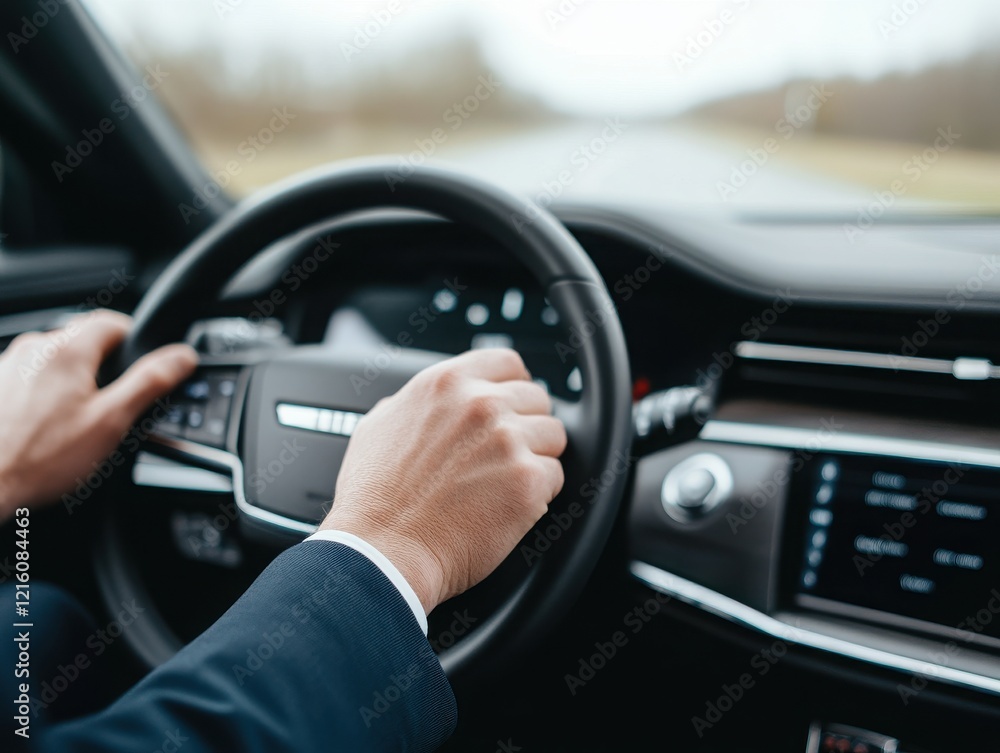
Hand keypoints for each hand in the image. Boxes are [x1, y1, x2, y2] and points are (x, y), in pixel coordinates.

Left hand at [0, 310, 197, 518]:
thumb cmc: (40, 459)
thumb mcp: (111, 422)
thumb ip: (151, 382)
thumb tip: (182, 356)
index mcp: (67, 350)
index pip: (112, 321)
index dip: (135, 340)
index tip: (142, 363)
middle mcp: (32, 348)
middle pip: (82, 340)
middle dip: (103, 366)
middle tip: (110, 406)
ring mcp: (6, 365)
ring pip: (54, 360)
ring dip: (71, 381)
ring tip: (73, 424)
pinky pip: (28, 378)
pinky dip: (43, 395)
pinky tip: (43, 428)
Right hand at [319, 349, 566, 613]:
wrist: (382, 551)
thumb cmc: (373, 500)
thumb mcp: (378, 426)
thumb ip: (412, 403)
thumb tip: (428, 404)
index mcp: (447, 383)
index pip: (508, 363)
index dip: (514, 386)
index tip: (512, 406)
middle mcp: (481, 404)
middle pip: (537, 399)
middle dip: (526, 425)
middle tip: (504, 455)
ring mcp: (508, 441)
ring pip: (553, 436)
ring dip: (537, 458)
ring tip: (505, 482)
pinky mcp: (527, 481)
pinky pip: (555, 476)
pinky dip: (538, 493)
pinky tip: (508, 506)